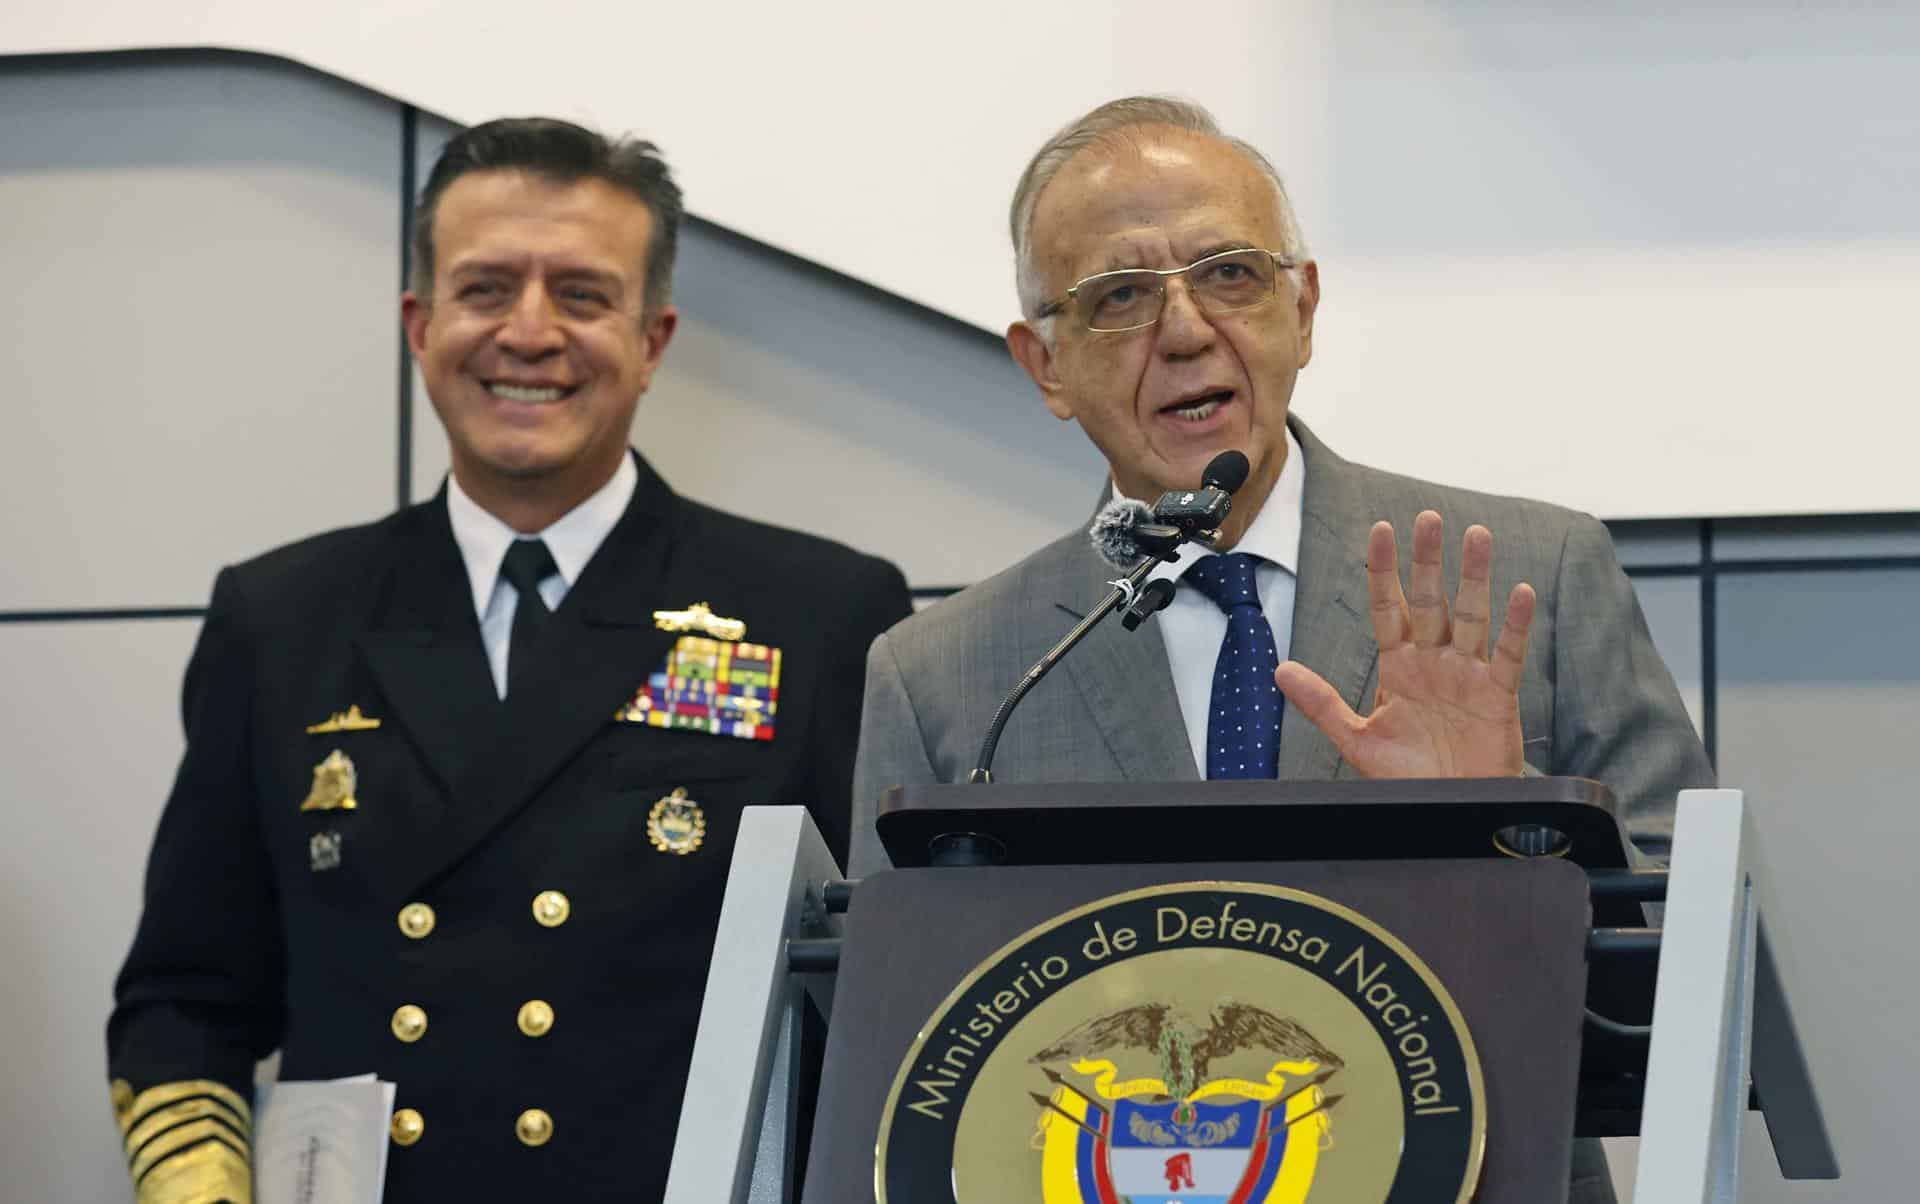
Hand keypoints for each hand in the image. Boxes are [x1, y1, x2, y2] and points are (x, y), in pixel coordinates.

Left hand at [1274, 511, 1535, 777]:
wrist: (1449, 809)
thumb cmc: (1408, 776)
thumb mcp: (1357, 738)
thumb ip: (1321, 703)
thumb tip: (1280, 670)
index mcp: (1399, 666)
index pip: (1389, 608)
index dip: (1384, 570)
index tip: (1381, 529)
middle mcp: (1434, 662)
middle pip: (1431, 601)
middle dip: (1428, 561)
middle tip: (1429, 517)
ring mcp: (1467, 674)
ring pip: (1471, 615)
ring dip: (1475, 577)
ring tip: (1477, 535)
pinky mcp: (1498, 695)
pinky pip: (1508, 654)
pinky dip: (1516, 625)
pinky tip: (1520, 593)